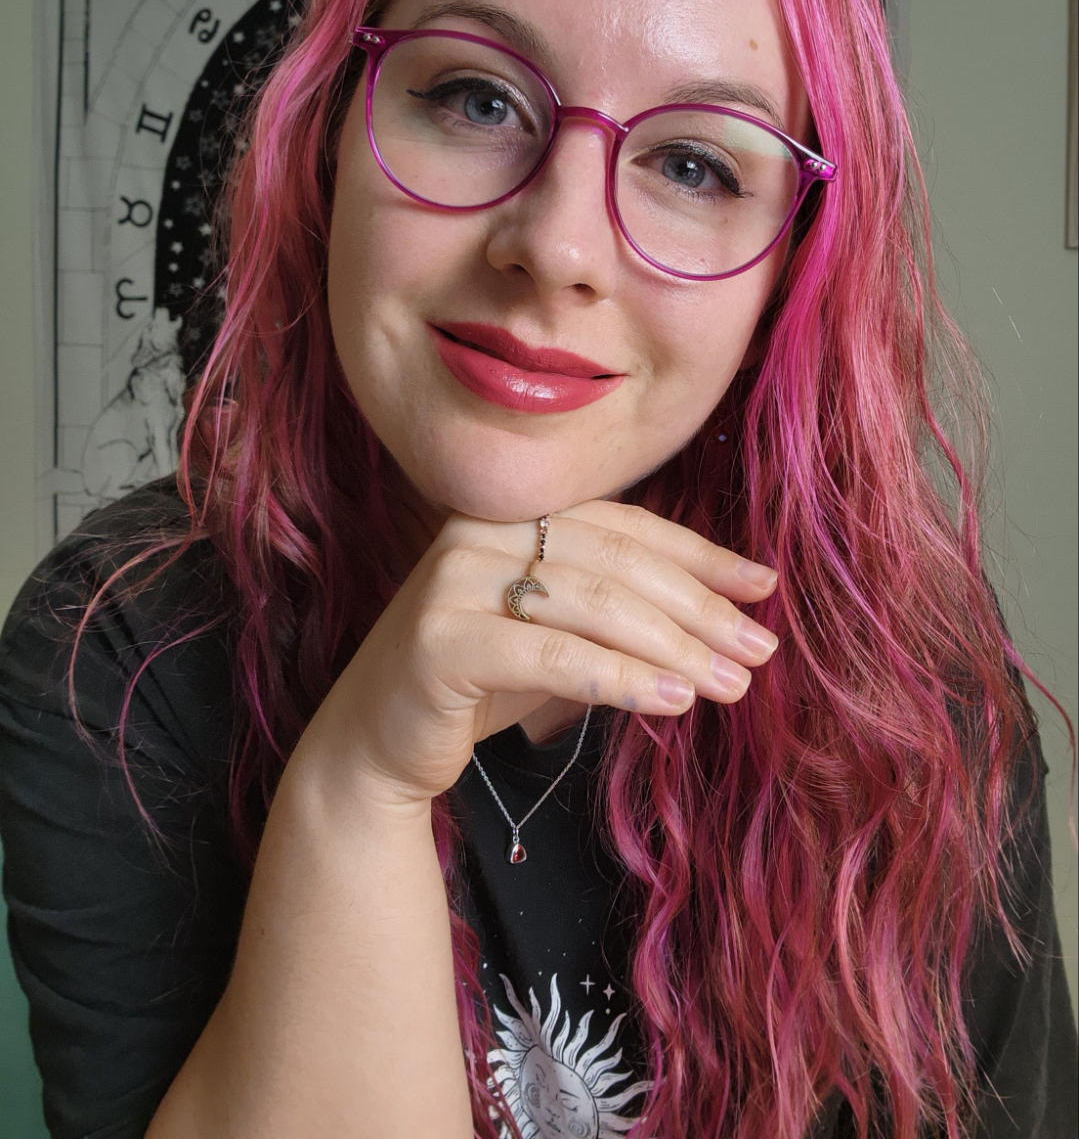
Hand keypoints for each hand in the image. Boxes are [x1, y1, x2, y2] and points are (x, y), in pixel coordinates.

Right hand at [291, 500, 778, 808]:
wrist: (377, 744)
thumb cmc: (481, 683)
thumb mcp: (560, 633)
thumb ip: (621, 607)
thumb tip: (733, 610)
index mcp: (512, 513)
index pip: (624, 525)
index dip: (699, 555)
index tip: (764, 586)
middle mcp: (479, 531)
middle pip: (616, 561)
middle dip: (698, 608)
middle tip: (760, 651)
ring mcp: (453, 580)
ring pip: (593, 604)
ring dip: (674, 647)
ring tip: (731, 685)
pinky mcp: (440, 640)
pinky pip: (552, 655)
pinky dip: (620, 678)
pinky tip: (672, 701)